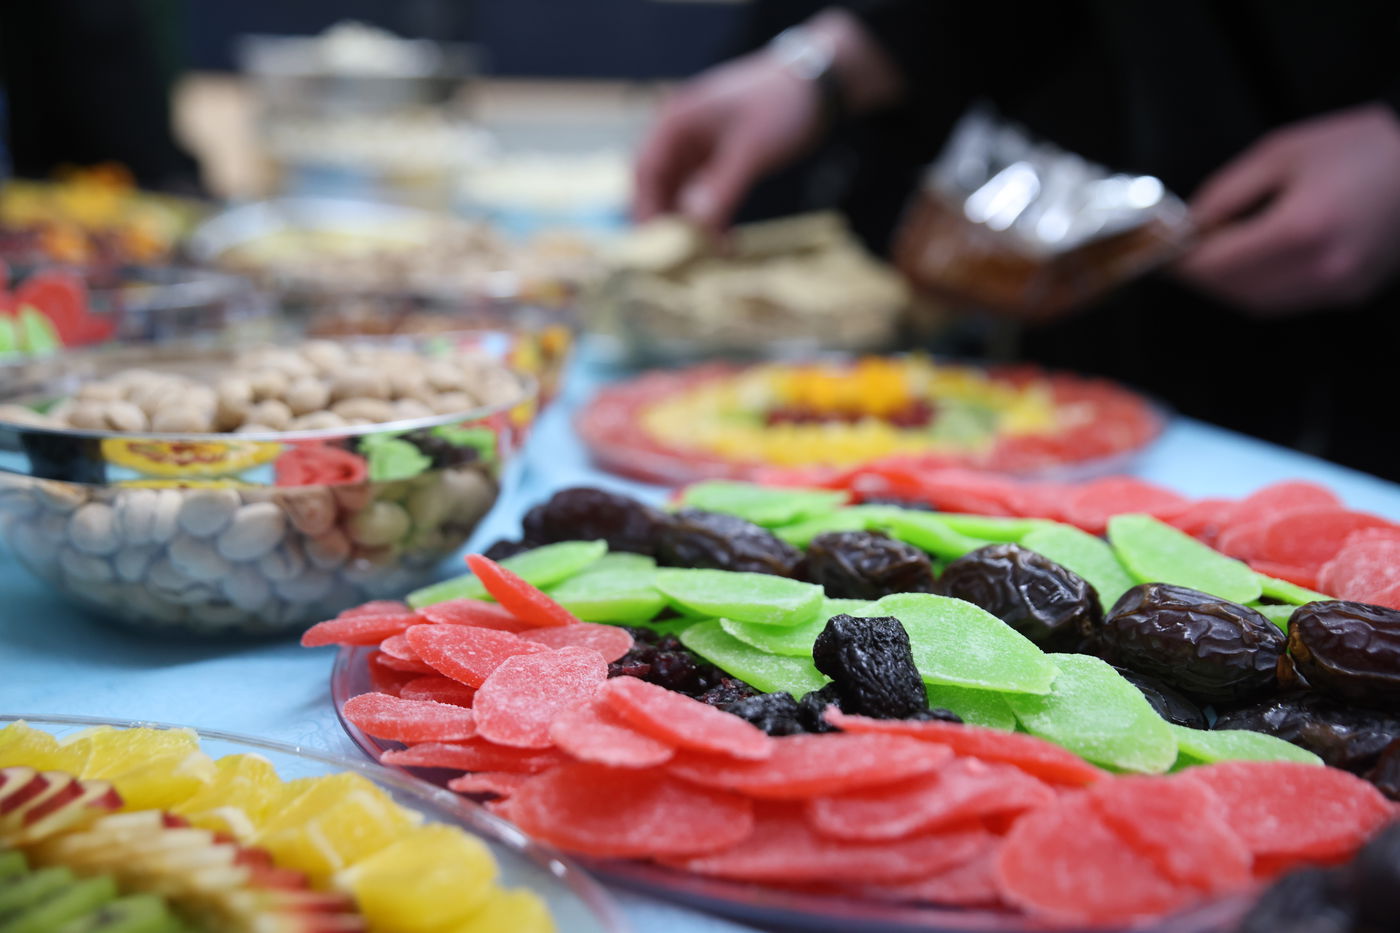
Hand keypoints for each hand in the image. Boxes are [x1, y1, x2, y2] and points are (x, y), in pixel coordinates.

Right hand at [633, 9, 904, 232]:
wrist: (820, 83)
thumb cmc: (782, 104)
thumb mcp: (751, 149)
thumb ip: (721, 186)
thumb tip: (694, 225)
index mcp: (677, 122)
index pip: (645, 171)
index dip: (646, 209)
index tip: (657, 246)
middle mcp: (683, 135)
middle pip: (659, 186)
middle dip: (669, 222)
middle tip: (683, 261)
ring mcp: (702, 147)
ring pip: (683, 193)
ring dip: (692, 223)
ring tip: (708, 256)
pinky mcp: (722, 158)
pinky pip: (706, 193)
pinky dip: (711, 216)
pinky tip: (725, 241)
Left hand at [1175, 104, 1399, 313]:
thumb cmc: (1359, 149)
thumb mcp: (1282, 152)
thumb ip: (1227, 192)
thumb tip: (1189, 225)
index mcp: (1300, 229)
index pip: (1216, 265)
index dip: (1182, 260)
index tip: (1163, 248)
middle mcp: (1319, 269)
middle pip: (1231, 290)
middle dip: (1200, 274)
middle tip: (1184, 250)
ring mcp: (1336, 288)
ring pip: (1255, 303)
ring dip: (1226, 285)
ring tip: (1216, 253)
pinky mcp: (1348, 295)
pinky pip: (1285, 302)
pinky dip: (1257, 288)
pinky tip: (1253, 261)